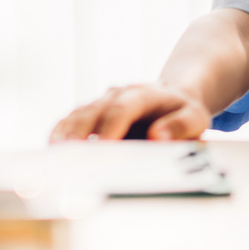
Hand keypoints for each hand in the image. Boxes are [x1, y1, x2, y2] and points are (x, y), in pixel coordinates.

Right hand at [50, 83, 212, 141]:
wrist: (173, 99)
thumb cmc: (184, 113)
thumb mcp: (196, 117)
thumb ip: (181, 125)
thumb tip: (157, 136)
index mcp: (143, 94)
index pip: (123, 107)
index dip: (111, 125)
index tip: (103, 144)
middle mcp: (117, 94)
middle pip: (92, 110)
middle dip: (79, 132)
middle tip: (68, 153)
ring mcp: (101, 102)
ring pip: (77, 114)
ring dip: (65, 134)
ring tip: (54, 155)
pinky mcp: (92, 113)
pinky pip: (71, 121)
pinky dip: (60, 133)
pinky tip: (51, 150)